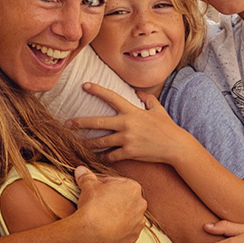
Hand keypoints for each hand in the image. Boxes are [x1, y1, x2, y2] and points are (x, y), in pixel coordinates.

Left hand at [69, 83, 185, 163]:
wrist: (175, 146)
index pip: (111, 97)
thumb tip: (138, 92)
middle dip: (81, 122)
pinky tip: (95, 157)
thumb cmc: (167, 127)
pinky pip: (111, 155)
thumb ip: (147, 99)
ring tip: (77, 143)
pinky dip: (103, 156)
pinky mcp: (129, 153)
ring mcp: (127, 139)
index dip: (97, 90)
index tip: (84, 85)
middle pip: (98, 122)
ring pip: (101, 141)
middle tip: (68, 123)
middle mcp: (126, 124)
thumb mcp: (158, 109)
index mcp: (132, 111)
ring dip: (88, 143)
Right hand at [74, 165, 146, 242]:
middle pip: (125, 199)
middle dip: (113, 200)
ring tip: (102, 217)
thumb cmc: (93, 205)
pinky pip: (127, 230)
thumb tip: (80, 169)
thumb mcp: (88, 186)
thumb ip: (87, 177)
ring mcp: (139, 221)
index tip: (95, 190)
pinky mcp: (134, 236)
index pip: (117, 183)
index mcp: (132, 187)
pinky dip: (119, 229)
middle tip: (98, 203)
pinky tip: (107, 228)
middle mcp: (140, 203)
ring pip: (128, 215)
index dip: (104, 186)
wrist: (92, 232)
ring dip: (118, 215)